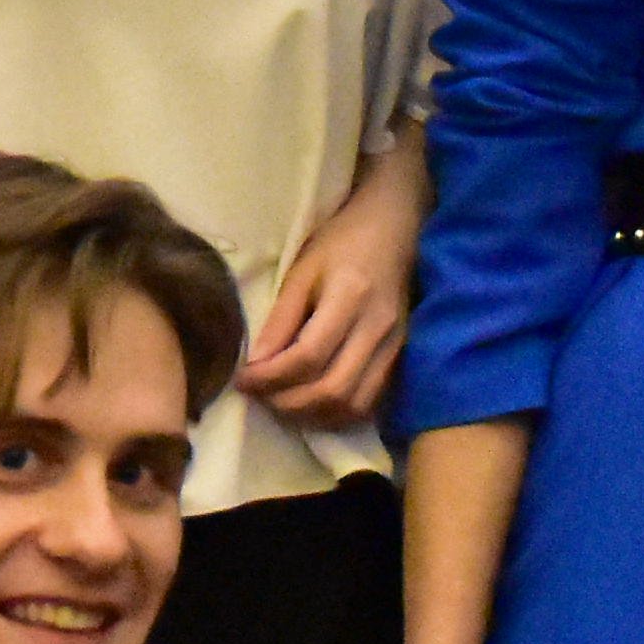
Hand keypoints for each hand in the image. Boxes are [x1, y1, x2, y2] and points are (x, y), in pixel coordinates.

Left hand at [239, 166, 418, 428]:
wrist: (396, 229)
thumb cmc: (343, 241)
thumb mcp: (302, 270)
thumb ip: (281, 319)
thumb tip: (255, 364)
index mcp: (350, 297)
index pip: (308, 356)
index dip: (270, 377)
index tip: (242, 380)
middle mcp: (378, 328)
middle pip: (332, 389)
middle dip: (287, 403)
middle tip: (258, 396)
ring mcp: (395, 346)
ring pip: (353, 404)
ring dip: (312, 414)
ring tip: (281, 402)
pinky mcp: (401, 356)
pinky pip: (369, 401)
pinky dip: (336, 412)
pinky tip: (313, 403)